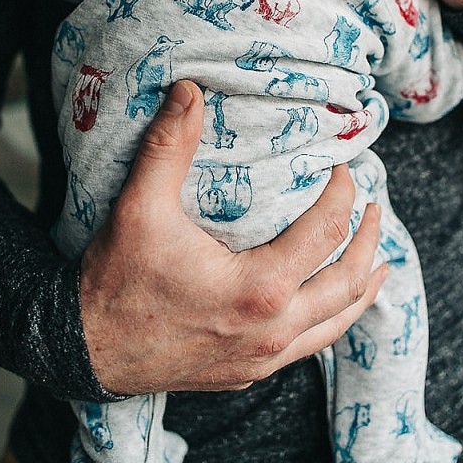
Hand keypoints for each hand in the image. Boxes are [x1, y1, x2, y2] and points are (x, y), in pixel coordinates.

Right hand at [79, 80, 386, 394]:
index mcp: (259, 288)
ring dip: (361, 289)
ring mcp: (263, 359)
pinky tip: (328, 305)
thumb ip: (170, 146)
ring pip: (336, 325)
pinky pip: (309, 347)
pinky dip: (331, 319)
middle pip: (348, 283)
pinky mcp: (248, 373)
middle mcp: (273, 331)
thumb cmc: (115, 281)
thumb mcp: (140, 207)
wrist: (84, 351)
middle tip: (376, 210)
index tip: (343, 169)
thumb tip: (189, 89)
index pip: (326, 232)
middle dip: (367, 242)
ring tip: (378, 262)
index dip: (343, 195)